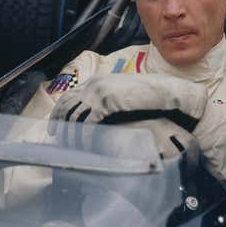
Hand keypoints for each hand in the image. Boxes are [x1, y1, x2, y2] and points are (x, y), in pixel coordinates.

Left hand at [49, 73, 206, 134]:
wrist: (169, 94)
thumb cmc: (151, 97)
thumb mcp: (126, 96)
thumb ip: (110, 102)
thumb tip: (98, 115)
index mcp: (99, 81)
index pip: (70, 96)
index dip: (60, 112)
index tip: (56, 126)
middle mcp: (95, 85)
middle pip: (67, 105)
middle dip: (59, 123)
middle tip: (56, 137)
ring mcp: (99, 93)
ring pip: (74, 115)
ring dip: (70, 132)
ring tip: (70, 145)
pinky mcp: (106, 103)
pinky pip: (86, 122)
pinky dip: (82, 134)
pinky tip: (83, 143)